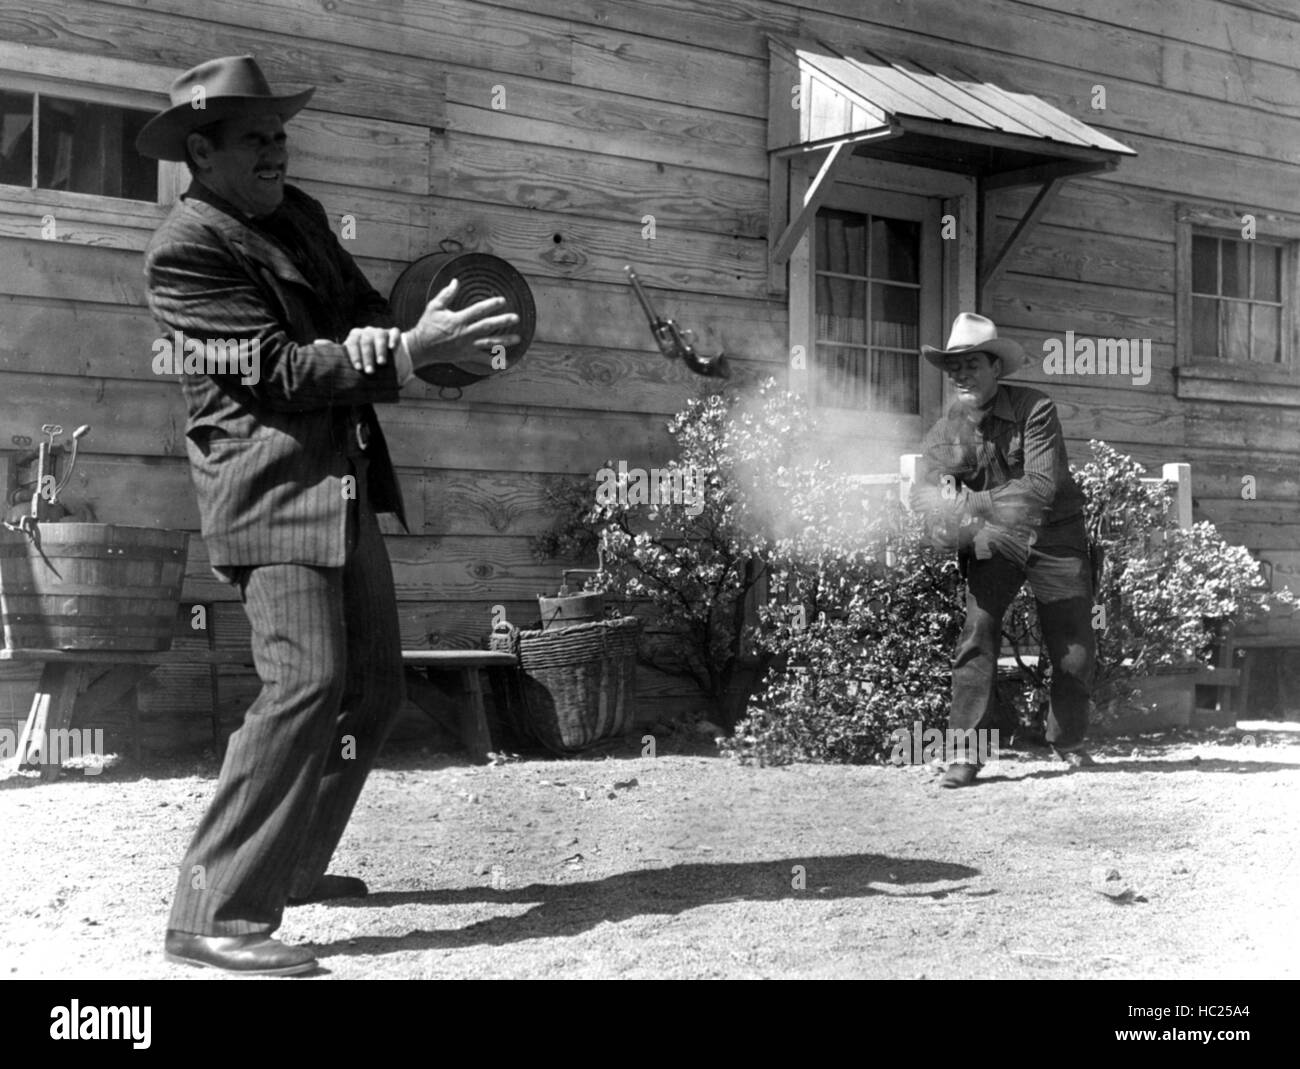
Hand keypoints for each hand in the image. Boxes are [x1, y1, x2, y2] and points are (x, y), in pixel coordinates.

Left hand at [333, 326, 401, 375]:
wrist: (387, 357)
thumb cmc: (368, 363)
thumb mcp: (360, 363)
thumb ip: (351, 366)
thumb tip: (342, 378)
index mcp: (355, 336)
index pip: (353, 343)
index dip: (355, 355)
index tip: (358, 368)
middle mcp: (367, 332)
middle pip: (366, 341)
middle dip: (367, 357)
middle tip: (370, 371)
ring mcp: (381, 331)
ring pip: (379, 336)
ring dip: (380, 350)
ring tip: (381, 363)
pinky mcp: (394, 333)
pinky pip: (394, 333)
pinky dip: (392, 339)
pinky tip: (391, 347)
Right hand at [404, 278, 521, 375]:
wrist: (421, 348)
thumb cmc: (427, 326)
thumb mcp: (434, 307)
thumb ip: (446, 294)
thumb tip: (455, 281)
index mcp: (458, 320)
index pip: (478, 310)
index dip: (491, 305)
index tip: (502, 301)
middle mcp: (465, 333)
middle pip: (487, 326)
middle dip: (503, 321)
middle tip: (516, 318)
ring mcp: (467, 346)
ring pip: (489, 343)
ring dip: (504, 341)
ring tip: (518, 338)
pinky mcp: (466, 355)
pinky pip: (482, 359)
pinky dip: (494, 362)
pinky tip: (506, 362)